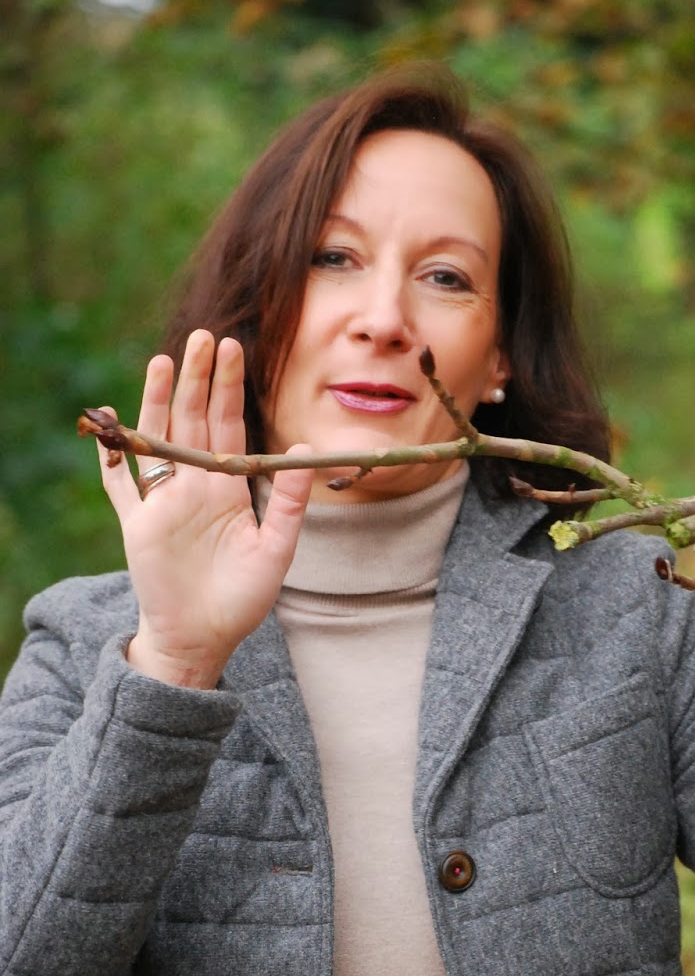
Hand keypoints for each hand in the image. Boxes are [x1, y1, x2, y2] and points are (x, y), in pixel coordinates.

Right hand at [98, 330, 313, 687]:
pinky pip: (120, 485)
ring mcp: (162, 502)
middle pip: (193, 421)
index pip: (227, 426)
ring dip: (159, 401)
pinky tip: (109, 425)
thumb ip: (288, 500)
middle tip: (204, 337)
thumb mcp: (276, 548)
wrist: (203, 638)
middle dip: (198, 379)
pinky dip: (114, 457)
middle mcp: (193, 487)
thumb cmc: (243, 598)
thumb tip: (303, 450)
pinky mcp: (137, 524)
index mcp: (227, 488)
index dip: (229, 389)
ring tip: (164, 361)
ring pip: (157, 440)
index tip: (233, 349)